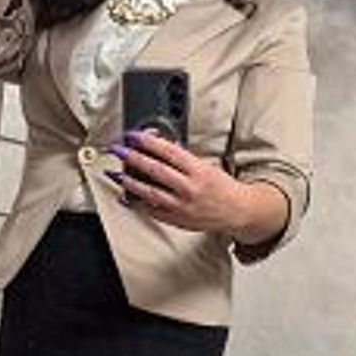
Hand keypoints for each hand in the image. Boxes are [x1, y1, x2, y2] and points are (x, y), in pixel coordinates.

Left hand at [104, 130, 250, 234]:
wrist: (238, 211)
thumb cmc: (222, 187)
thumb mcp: (206, 166)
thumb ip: (183, 160)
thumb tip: (159, 148)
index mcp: (198, 170)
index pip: (169, 151)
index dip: (148, 142)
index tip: (133, 136)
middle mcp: (189, 188)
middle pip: (155, 170)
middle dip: (133, 158)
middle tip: (119, 150)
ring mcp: (182, 205)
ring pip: (150, 192)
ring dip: (130, 182)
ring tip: (116, 174)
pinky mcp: (178, 219)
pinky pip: (152, 211)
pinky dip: (137, 204)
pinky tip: (126, 197)